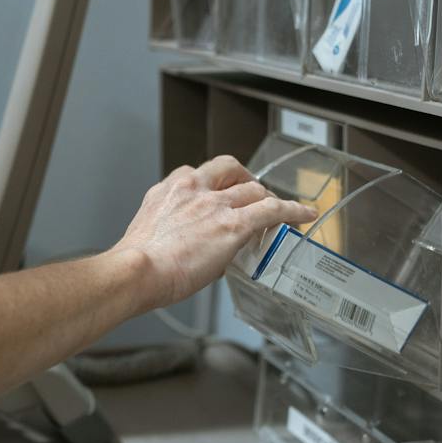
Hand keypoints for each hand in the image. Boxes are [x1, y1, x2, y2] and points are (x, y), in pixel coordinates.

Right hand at [110, 156, 316, 310]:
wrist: (137, 272)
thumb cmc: (137, 265)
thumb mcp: (150, 236)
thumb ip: (172, 232)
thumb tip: (190, 249)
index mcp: (168, 191)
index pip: (196, 174)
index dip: (214, 183)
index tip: (218, 193)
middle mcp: (193, 189)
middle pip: (230, 170)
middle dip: (245, 181)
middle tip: (253, 195)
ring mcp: (215, 205)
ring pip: (254, 189)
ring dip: (268, 199)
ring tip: (280, 211)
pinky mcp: (234, 225)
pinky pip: (273, 210)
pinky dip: (292, 210)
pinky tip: (304, 215)